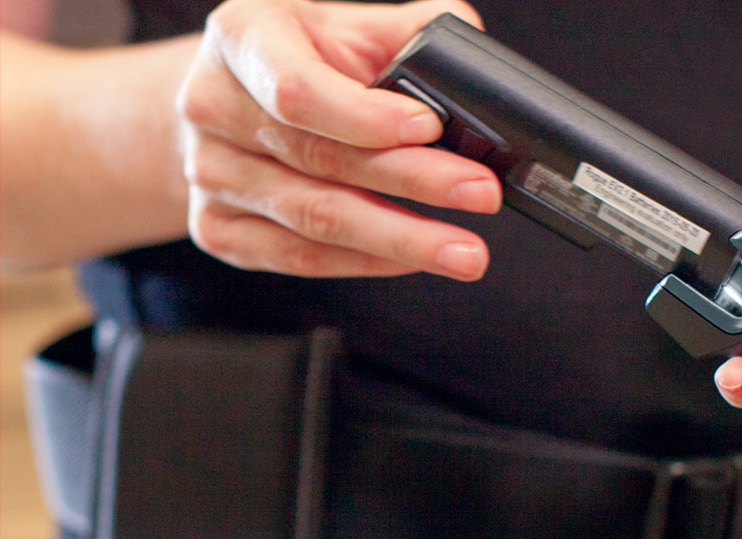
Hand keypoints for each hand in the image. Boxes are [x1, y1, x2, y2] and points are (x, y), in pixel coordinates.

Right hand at [175, 0, 501, 277]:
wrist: (223, 103)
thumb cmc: (299, 59)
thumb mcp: (346, 25)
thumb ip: (407, 32)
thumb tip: (469, 51)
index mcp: (244, 40)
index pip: (298, 89)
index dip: (367, 116)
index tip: (432, 127)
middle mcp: (213, 106)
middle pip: (321, 159)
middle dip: (415, 181)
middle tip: (482, 195)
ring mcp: (210, 174)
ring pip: (316, 219)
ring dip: (401, 240)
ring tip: (465, 253)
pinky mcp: (219, 229)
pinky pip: (301, 257)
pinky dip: (367, 262)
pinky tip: (414, 259)